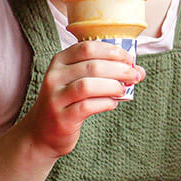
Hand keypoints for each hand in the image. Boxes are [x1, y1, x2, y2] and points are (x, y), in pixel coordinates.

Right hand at [18, 41, 144, 158]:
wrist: (42, 133)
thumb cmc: (68, 102)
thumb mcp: (79, 81)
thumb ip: (105, 73)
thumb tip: (139, 71)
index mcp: (60, 61)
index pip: (88, 47)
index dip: (112, 51)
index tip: (130, 58)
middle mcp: (54, 77)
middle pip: (92, 66)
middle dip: (119, 69)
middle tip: (135, 75)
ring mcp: (56, 98)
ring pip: (88, 85)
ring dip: (112, 86)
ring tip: (124, 90)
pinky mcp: (61, 118)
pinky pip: (87, 107)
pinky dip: (105, 103)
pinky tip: (112, 104)